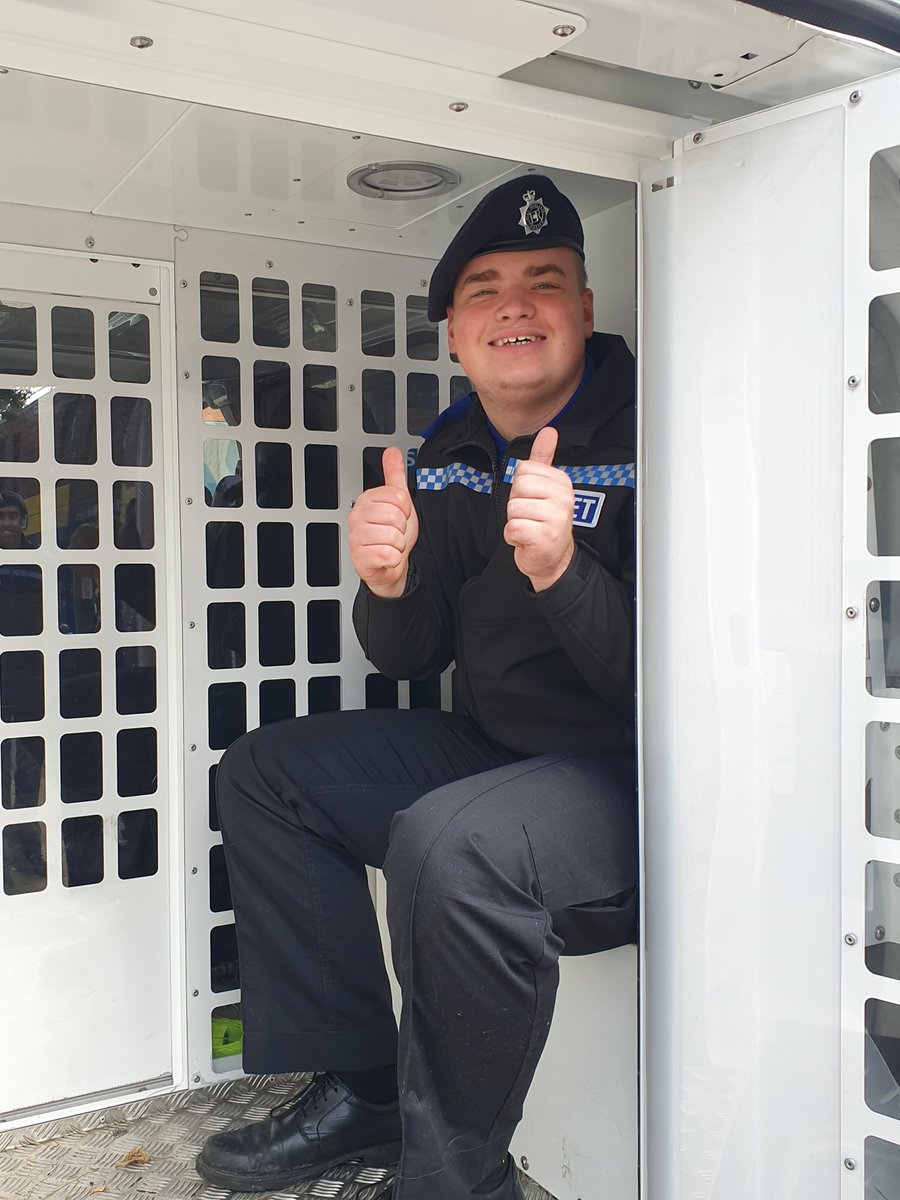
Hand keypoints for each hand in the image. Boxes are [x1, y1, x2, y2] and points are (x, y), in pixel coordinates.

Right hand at [349, 447, 418, 597]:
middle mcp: (358, 517)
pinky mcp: (360, 558)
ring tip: (389, 544)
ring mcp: (356, 537)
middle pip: (395, 516)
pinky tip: (386, 556)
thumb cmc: (391, 534)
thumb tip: (392, 452)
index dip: (405, 509)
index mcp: (366, 500)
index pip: (398, 497)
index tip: (398, 515)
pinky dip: (394, 558)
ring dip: (398, 544)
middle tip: (394, 531)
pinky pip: (388, 554)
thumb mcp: (397, 501)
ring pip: (393, 536)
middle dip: (401, 527)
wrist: (388, 565)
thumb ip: (394, 475)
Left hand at [504, 426, 574, 590]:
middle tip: (529, 516)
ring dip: (515, 522)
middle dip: (516, 504)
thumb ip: (543, 459)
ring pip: (513, 508)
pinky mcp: (545, 537)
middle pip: (518, 486)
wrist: (553, 560)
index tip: (532, 501)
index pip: (524, 469)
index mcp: (562, 482)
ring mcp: (556, 518)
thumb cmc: (544, 523)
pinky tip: (526, 540)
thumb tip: (549, 431)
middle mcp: (563, 498)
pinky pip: (513, 528)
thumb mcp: (544, 489)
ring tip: (529, 528)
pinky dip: (513, 537)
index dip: (520, 487)